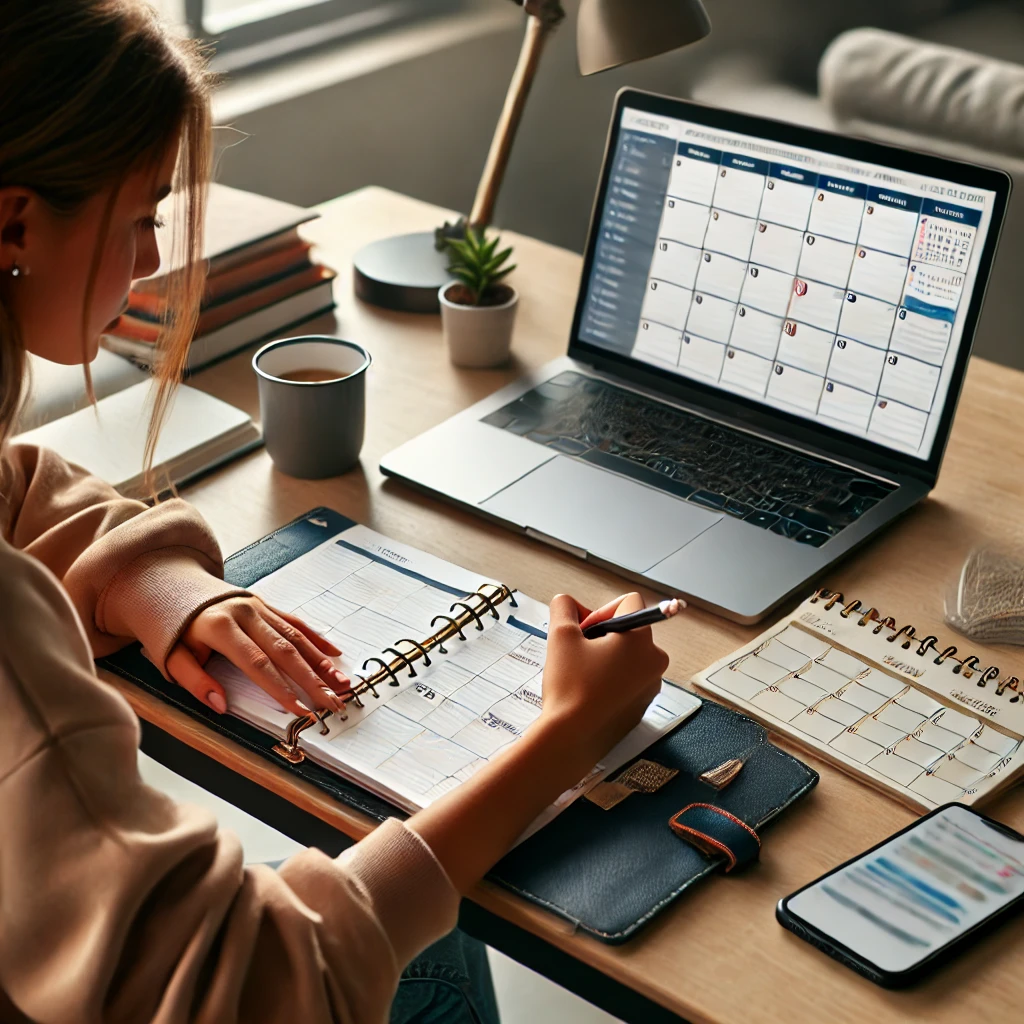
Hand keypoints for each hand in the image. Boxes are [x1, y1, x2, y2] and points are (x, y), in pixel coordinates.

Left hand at [165, 596, 349, 715]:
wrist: (168, 582)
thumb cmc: (168, 625)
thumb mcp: (170, 655)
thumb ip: (195, 681)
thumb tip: (221, 705)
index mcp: (220, 626)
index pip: (257, 663)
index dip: (280, 688)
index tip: (300, 709)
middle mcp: (245, 613)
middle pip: (285, 650)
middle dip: (312, 679)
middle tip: (332, 701)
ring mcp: (258, 606)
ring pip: (296, 636)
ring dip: (321, 661)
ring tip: (340, 682)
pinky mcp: (265, 604)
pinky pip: (295, 621)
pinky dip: (316, 638)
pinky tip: (334, 653)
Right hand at [539, 592, 668, 771]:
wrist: (571, 739)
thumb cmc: (569, 686)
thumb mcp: (560, 637)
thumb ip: (564, 608)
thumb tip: (567, 603)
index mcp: (641, 639)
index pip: (628, 603)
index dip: (600, 610)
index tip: (581, 632)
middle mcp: (655, 661)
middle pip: (629, 629)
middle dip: (601, 634)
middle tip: (576, 652)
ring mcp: (652, 685)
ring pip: (629, 655)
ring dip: (605, 656)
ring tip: (580, 674)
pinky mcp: (643, 705)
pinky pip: (629, 679)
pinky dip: (611, 678)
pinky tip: (588, 692)